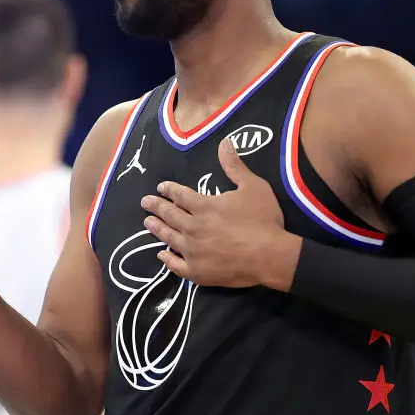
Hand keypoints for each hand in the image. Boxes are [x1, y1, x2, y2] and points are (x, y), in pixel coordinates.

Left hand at [140, 138, 291, 287]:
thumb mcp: (253, 186)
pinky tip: (161, 255)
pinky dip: (167, 259)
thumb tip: (224, 142)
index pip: (180, 195)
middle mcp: (192, 227)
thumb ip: (235, 166)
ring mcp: (193, 251)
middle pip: (169, 215)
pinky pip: (176, 265)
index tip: (160, 187)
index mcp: (204, 206)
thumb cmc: (263, 220)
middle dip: (156, 207)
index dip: (169, 190)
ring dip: (157, 229)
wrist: (270, 256)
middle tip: (145, 202)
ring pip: (169, 238)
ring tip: (147, 224)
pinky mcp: (197, 272)